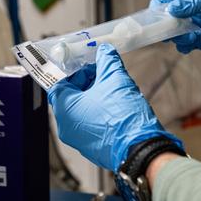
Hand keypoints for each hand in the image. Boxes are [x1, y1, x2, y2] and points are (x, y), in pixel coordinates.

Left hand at [48, 44, 182, 171]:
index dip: (74, 71)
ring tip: (112, 87)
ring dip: (94, 96)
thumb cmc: (124, 118)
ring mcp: (79, 140)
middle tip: (102, 73)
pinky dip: (98, 111)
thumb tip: (105, 51)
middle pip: (70, 97)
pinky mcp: (92, 147)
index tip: (87, 64)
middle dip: (86, 82)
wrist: (141, 149)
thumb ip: (107, 61)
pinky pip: (90, 124)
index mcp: (65, 110)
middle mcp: (67, 127)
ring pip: (81, 110)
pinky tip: (115, 104)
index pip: (59, 83)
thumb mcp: (115, 79)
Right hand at [150, 0, 200, 53]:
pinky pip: (186, 45)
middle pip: (165, 21)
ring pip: (174, 35)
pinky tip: (194, 42)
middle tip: (169, 32)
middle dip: (164, 28)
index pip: (163, 1)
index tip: (153, 18)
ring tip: (189, 37)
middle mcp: (188, 11)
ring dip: (178, 38)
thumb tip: (171, 9)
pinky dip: (186, 46)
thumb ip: (192, 3)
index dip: (155, 9)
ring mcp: (194, 25)